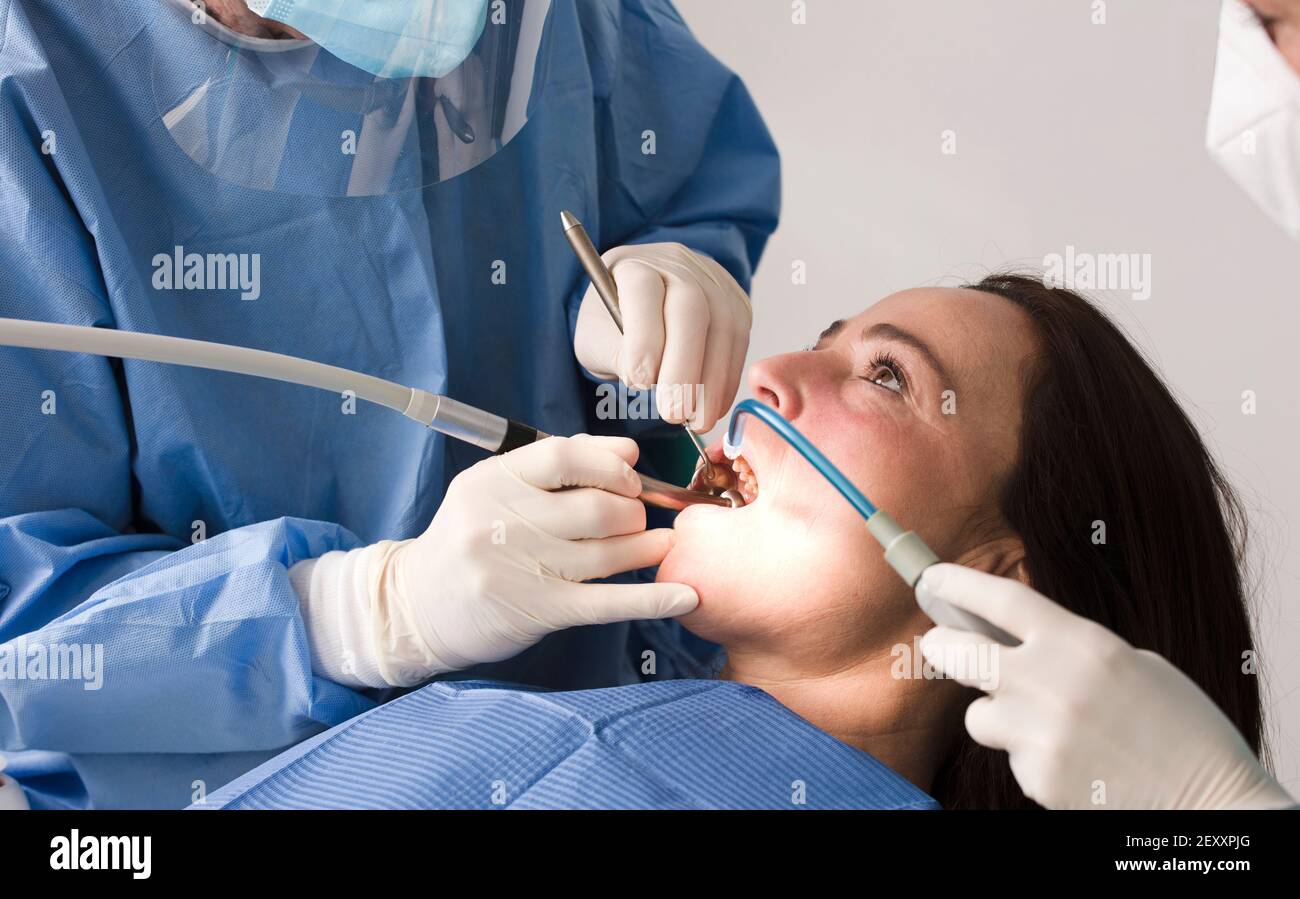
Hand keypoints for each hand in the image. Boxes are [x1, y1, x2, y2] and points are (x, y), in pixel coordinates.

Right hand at [375, 435, 698, 685]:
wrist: (416, 606)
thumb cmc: (469, 541)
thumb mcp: (494, 491)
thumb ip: (554, 468)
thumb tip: (627, 453)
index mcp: (492, 480)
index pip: (565, 456)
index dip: (611, 464)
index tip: (632, 474)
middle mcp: (501, 521)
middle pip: (595, 508)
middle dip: (633, 511)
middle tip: (641, 518)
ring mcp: (519, 569)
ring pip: (605, 554)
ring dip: (646, 548)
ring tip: (661, 544)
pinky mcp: (537, 611)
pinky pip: (606, 602)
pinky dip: (651, 600)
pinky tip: (685, 596)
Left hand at [574, 243, 751, 431]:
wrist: (644, 301)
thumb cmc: (613, 321)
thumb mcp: (596, 338)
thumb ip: (615, 354)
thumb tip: (647, 379)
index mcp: (634, 266)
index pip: (643, 292)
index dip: (644, 337)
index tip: (639, 382)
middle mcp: (678, 266)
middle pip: (691, 308)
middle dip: (684, 366)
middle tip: (674, 413)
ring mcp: (714, 282)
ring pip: (723, 328)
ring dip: (712, 382)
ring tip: (697, 421)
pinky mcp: (737, 305)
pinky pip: (739, 343)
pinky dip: (728, 381)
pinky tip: (713, 407)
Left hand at [916, 563, 1293, 809]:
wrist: (1211, 801)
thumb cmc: (1179, 727)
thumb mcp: (1130, 665)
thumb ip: (1068, 650)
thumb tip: (1008, 641)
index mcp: (1081, 642)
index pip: (1000, 599)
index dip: (958, 584)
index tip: (933, 578)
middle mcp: (1050, 682)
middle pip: (958, 653)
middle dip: (941, 646)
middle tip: (939, 644)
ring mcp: (1039, 733)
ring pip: (978, 716)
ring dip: (997, 716)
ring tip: (1045, 726)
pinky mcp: (1037, 778)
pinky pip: (1012, 758)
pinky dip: (1032, 758)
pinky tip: (1073, 762)